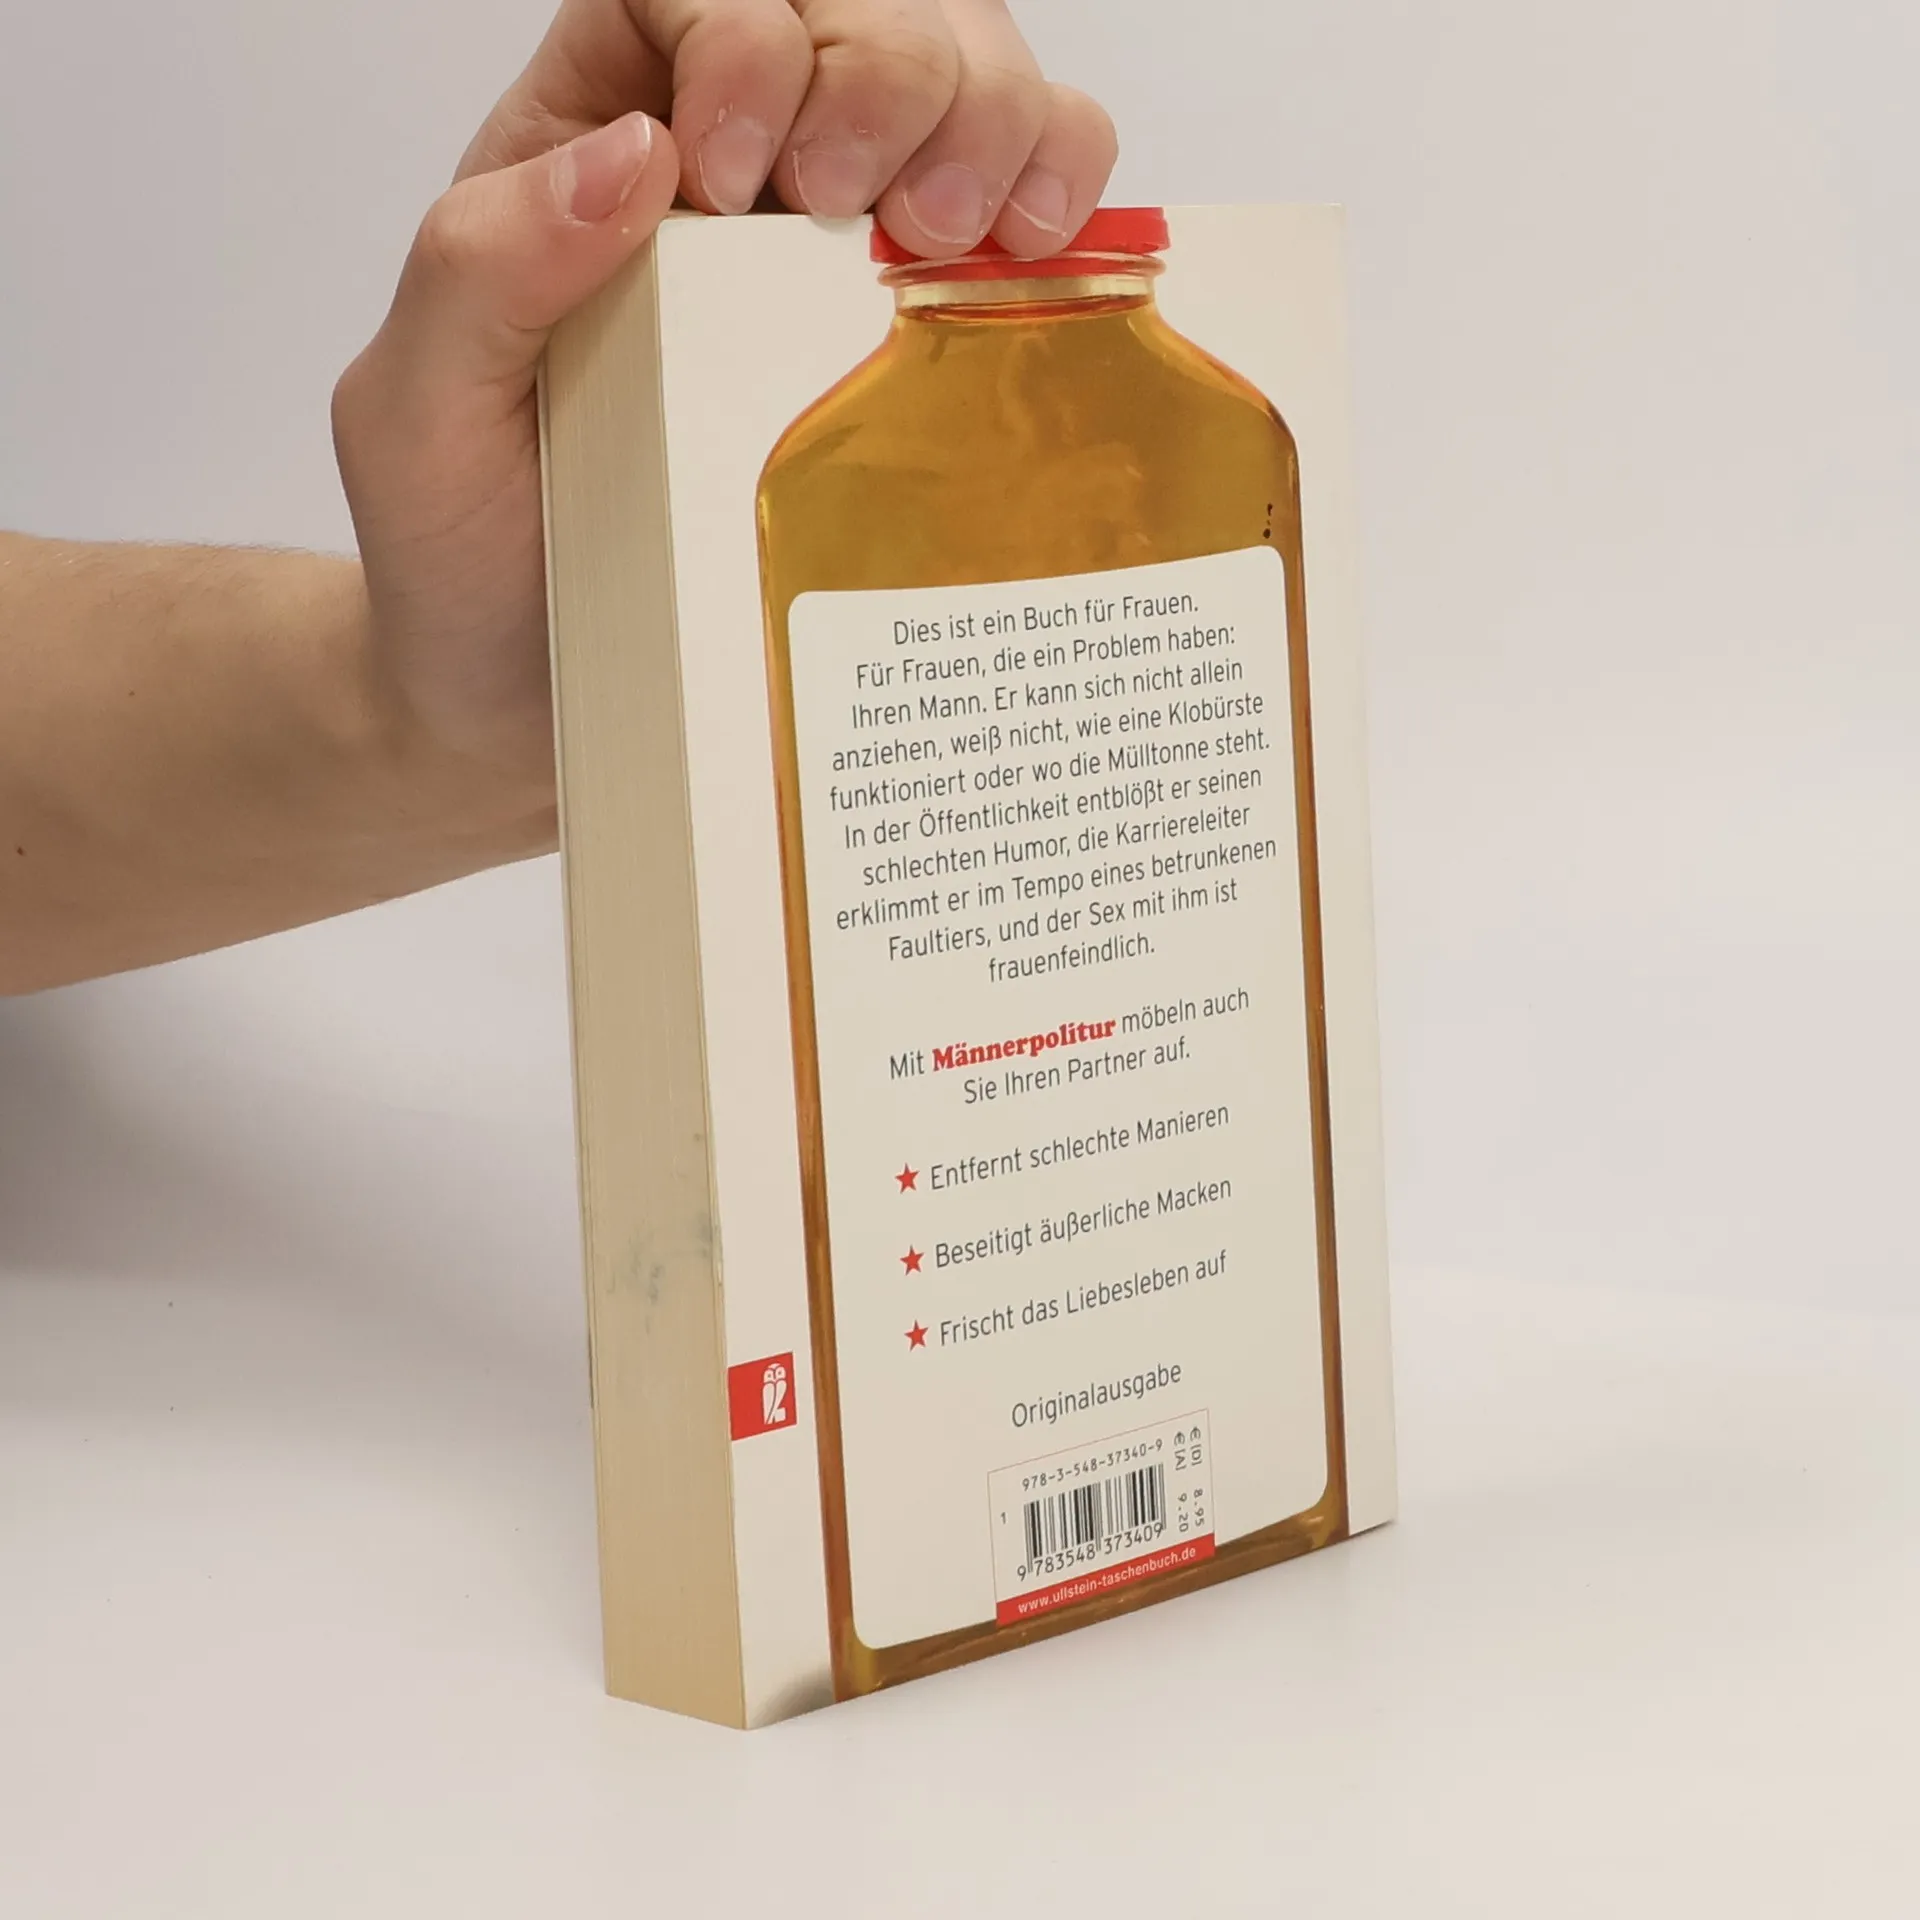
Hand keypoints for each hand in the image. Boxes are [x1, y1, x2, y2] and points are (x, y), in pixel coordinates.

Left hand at [331, 0, 1118, 829]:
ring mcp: (842, 245)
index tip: (731, 183)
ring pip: (968, 73)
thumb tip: (640, 156)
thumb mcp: (420, 410)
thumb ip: (486, 265)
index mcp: (596, 138)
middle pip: (861, 8)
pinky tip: (1033, 254)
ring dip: (993, 121)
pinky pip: (1034, 195)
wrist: (540, 695)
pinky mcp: (926, 333)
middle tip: (870, 208)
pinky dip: (1067, 188)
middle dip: (891, 70)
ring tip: (956, 236)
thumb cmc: (467, 554)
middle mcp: (733, 164)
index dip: (747, 36)